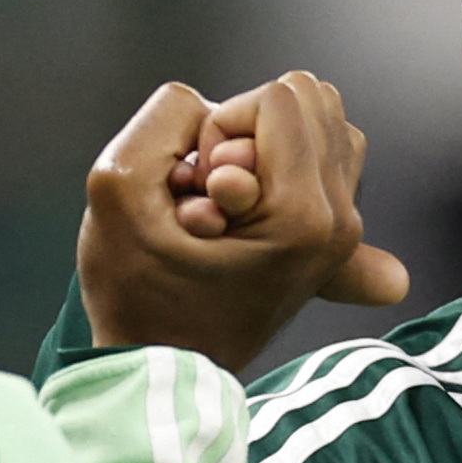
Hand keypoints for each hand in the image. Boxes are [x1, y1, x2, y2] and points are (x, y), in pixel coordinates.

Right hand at [79, 72, 407, 370]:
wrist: (160, 365)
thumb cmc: (135, 290)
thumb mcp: (117, 184)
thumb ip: (168, 118)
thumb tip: (226, 110)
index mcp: (304, 215)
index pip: (281, 98)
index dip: (222, 125)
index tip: (198, 185)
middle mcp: (340, 224)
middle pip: (313, 101)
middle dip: (252, 131)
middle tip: (214, 191)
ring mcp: (344, 235)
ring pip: (325, 125)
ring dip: (269, 145)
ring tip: (227, 200)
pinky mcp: (334, 240)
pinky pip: (328, 158)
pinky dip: (285, 163)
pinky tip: (246, 203)